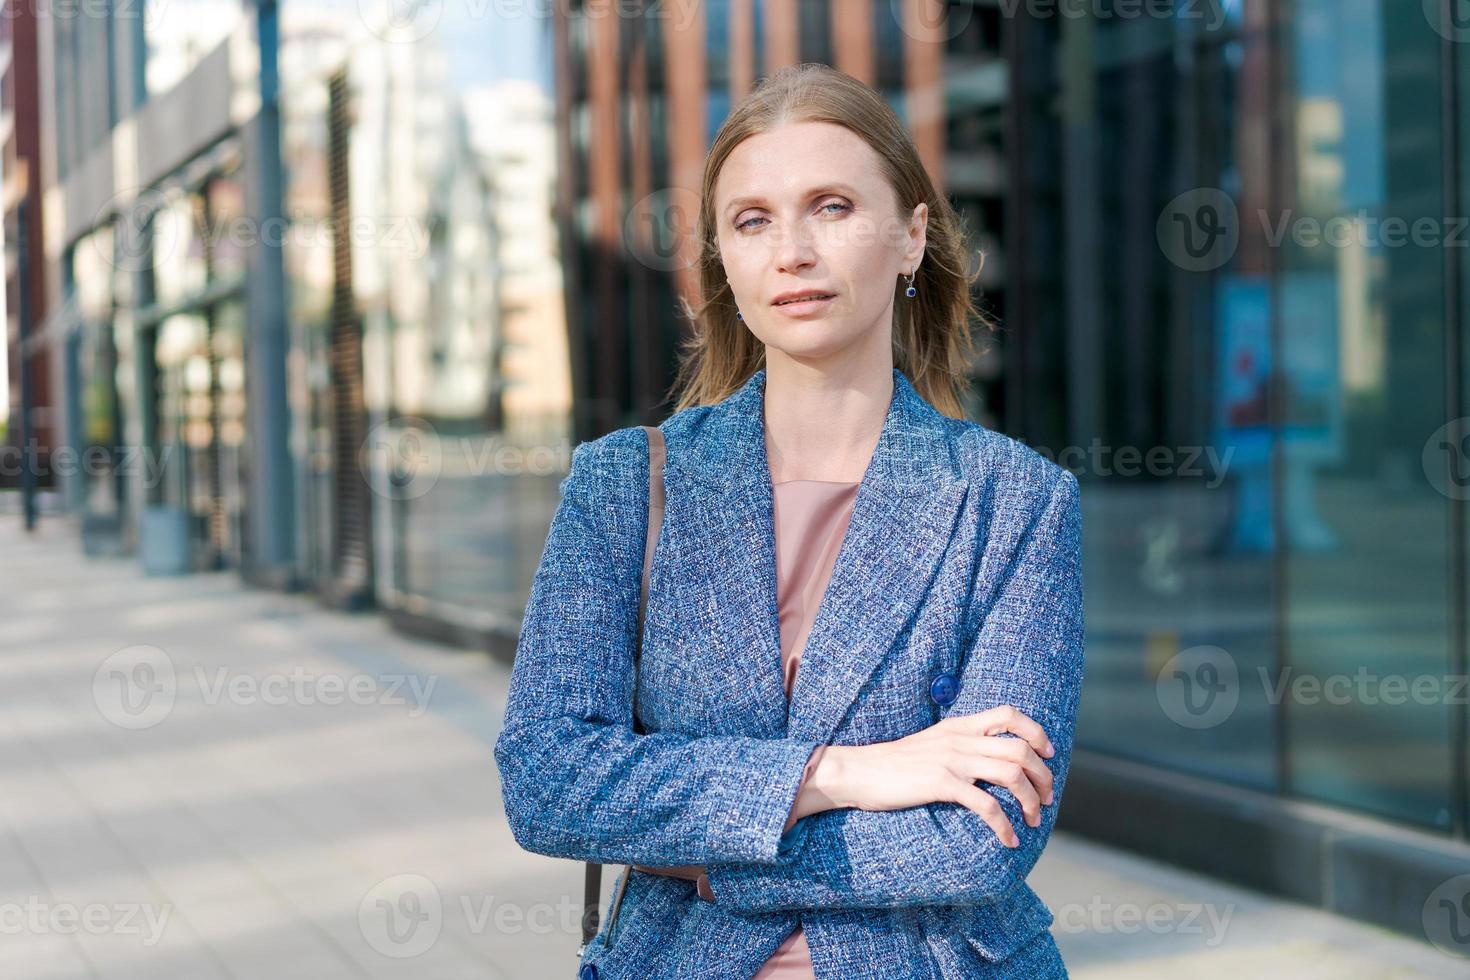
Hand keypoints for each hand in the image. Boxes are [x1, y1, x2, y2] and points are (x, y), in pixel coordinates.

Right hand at [823, 705, 1055, 847]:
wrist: (858, 771)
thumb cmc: (893, 764)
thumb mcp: (931, 744)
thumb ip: (958, 745)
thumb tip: (987, 761)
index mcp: (959, 726)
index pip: (1009, 714)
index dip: (1036, 733)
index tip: (1047, 756)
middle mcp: (960, 738)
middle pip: (1020, 749)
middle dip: (1043, 777)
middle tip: (1046, 799)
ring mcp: (952, 760)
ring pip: (1011, 775)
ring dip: (1030, 802)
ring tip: (1032, 821)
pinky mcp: (941, 783)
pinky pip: (987, 805)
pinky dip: (1004, 826)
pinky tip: (1009, 840)